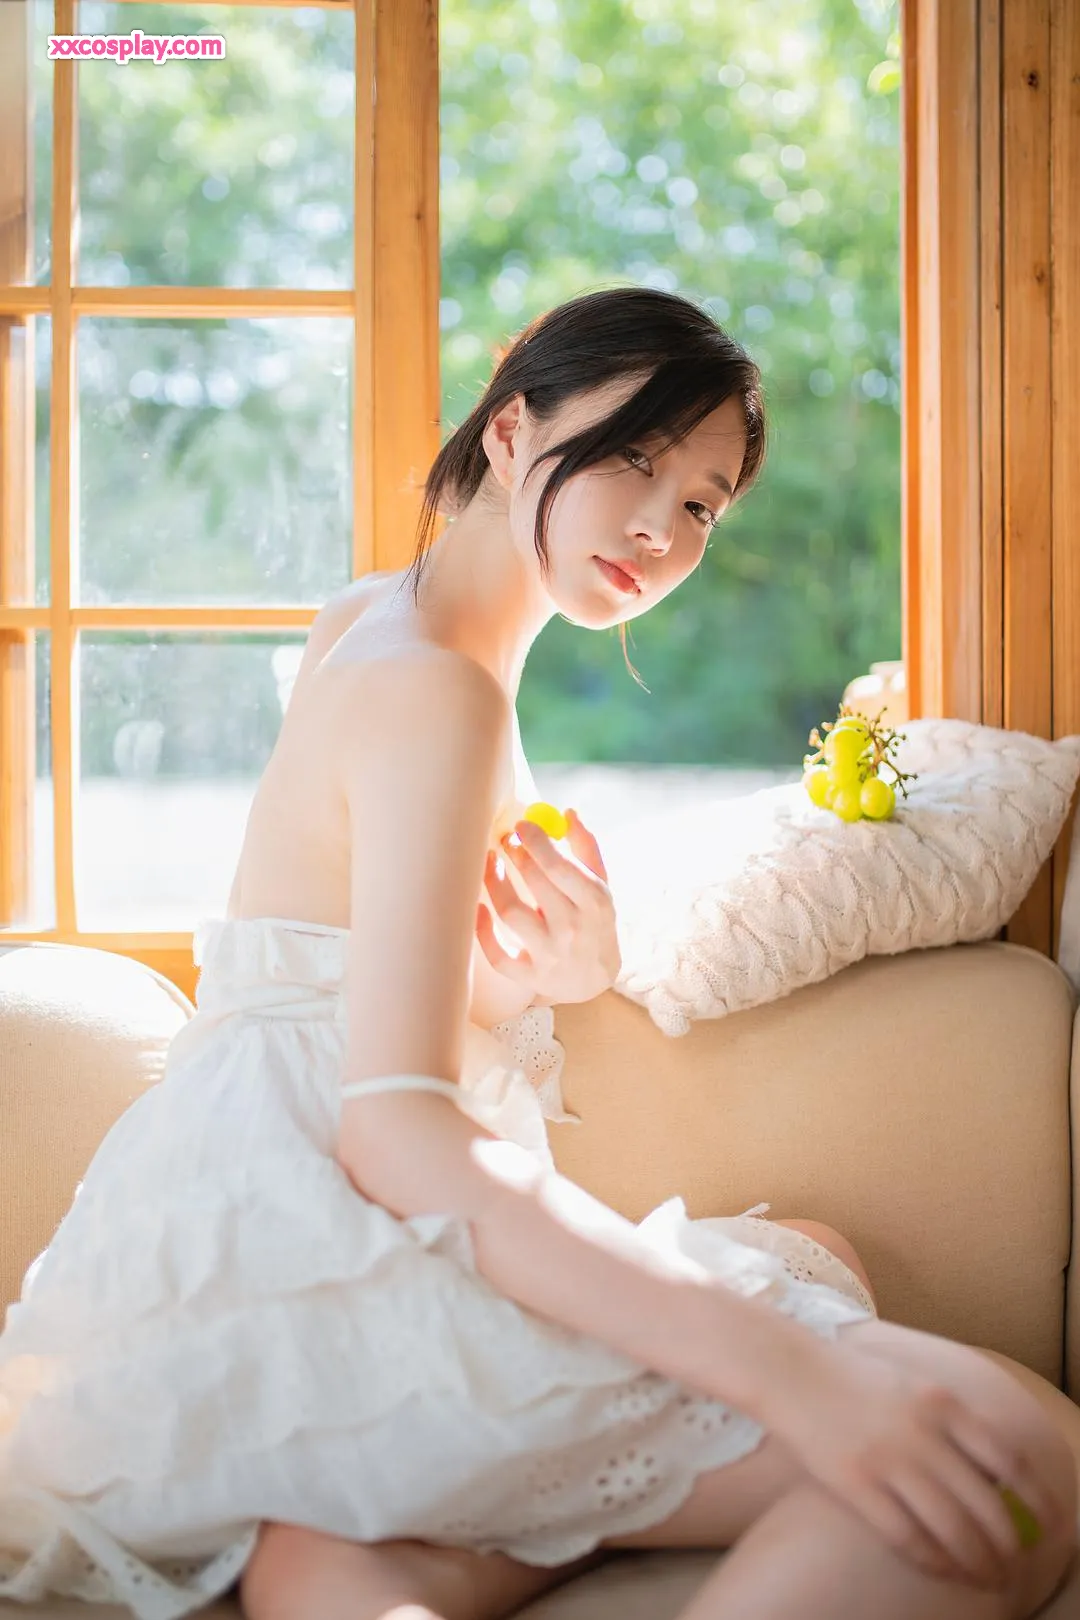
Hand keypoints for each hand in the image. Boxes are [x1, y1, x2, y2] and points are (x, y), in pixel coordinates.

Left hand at [476, 809, 620, 1007]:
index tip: (520, 825)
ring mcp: (550, 955)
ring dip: (494, 882)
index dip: (536, 841)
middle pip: (535, 884)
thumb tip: (568, 813)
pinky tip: (479, 908)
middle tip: (504, 841)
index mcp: (595, 903)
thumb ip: (586, 848)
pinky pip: (498, 955)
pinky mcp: (530, 977)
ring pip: (511, 913)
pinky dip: (483, 931)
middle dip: (515, 855)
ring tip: (489, 863)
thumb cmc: (593, 921)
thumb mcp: (601, 886)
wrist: (593, 979)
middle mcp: (573, 929)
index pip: (560, 867)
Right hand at [768, 1340, 1066, 1591]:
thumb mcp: (914, 1383)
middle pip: (985, 1504)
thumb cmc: (852, 1377)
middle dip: (1008, 1545)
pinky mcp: (855, 1483)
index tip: (1053, 1524)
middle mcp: (922, 1431)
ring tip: (987, 1579)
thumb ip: (952, 1419)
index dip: (1037, 1498)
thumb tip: (994, 1472)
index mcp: (941, 1402)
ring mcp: (888, 1459)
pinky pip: (907, 1536)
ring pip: (952, 1528)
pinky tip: (944, 1570)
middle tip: (1015, 1566)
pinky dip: (934, 1561)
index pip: (1007, 1458)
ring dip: (976, 1562)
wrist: (789, 1369)